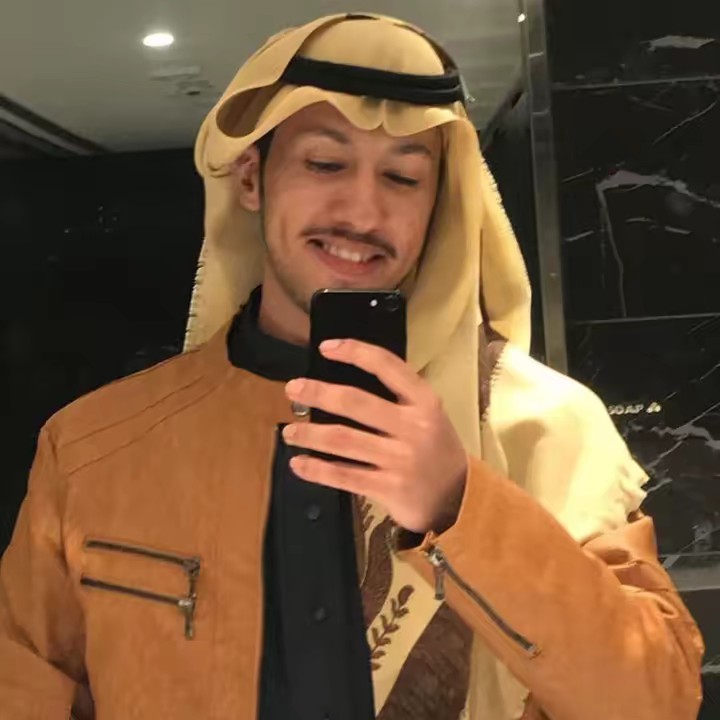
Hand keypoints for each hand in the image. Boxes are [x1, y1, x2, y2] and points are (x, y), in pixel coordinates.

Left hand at [283, 339, 467, 533]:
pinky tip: (299, 463)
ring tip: (289, 431)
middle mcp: (413, 427)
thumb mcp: (430, 417)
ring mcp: (400, 459)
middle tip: (293, 389)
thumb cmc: (437, 452)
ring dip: (310, 434)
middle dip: (319, 393)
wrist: (460, 499)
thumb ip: (398, 399)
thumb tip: (342, 386)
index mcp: (424, 402)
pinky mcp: (389, 488)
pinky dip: (317, 469)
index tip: (325, 348)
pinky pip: (344, 476)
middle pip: (356, 402)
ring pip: (343, 440)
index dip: (354, 352)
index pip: (387, 367)